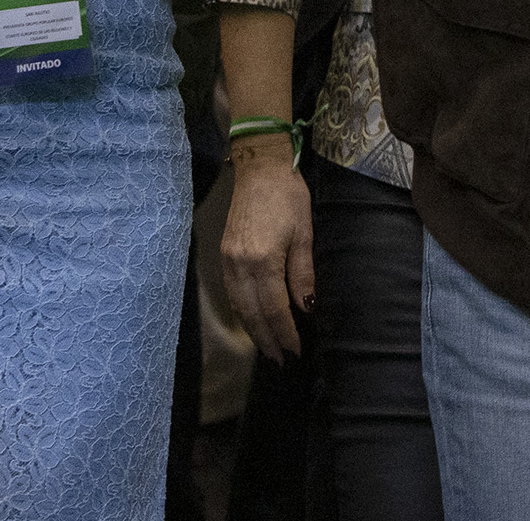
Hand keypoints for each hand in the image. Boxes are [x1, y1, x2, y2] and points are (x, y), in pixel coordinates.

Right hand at [219, 142, 316, 359]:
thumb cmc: (288, 197)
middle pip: (252, 313)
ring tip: (268, 348)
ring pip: (239, 306)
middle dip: (267, 339)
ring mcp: (228, 260)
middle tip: (281, 361)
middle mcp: (239, 265)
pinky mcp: (223, 255)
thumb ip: (302, 273)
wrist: (259, 168)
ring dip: (253, 330)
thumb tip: (306, 308)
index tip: (296, 350)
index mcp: (262, 260)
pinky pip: (231, 293)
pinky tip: (253, 320)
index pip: (275, 308)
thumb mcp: (304, 234)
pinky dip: (242, 312)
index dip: (285, 332)